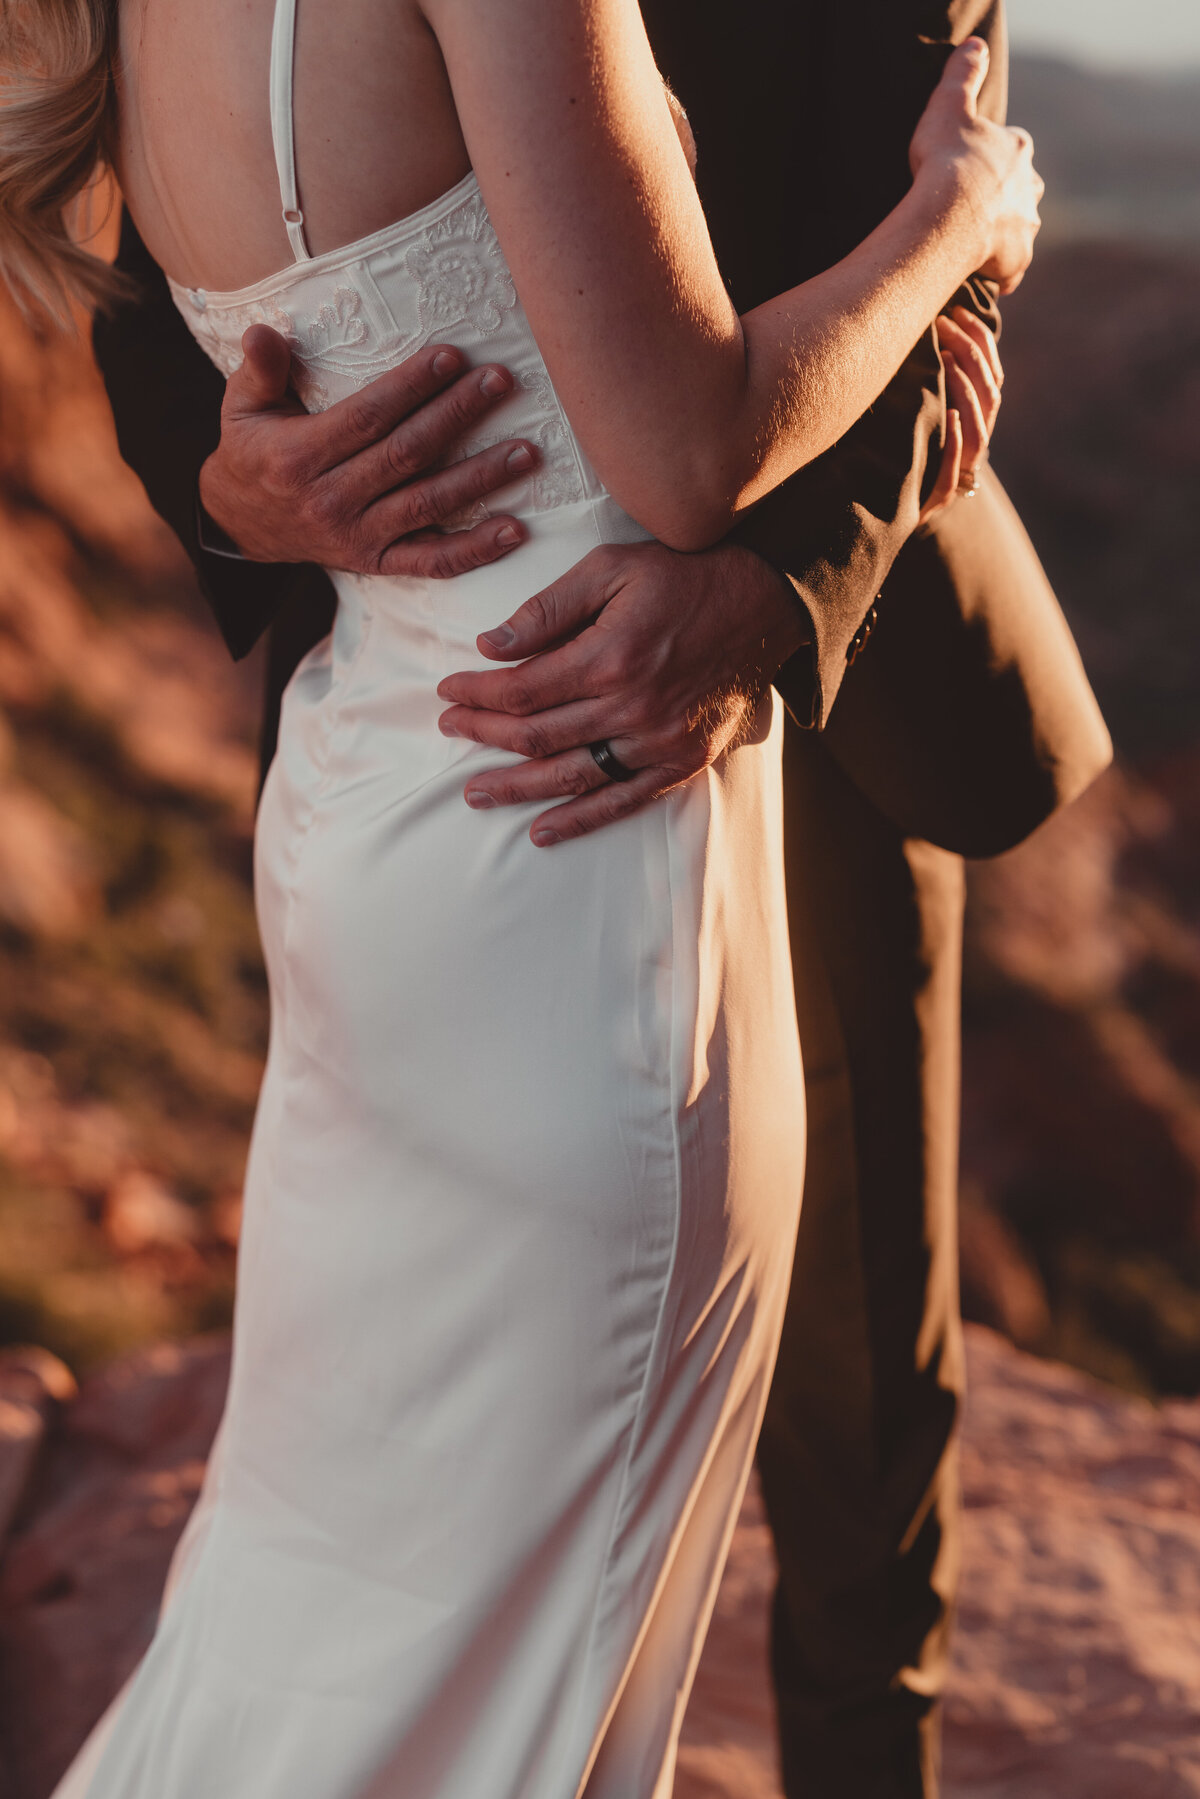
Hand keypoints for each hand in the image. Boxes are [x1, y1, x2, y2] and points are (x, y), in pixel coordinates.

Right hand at [198, 326, 540, 576]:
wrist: (240, 527)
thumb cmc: (252, 453)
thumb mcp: (241, 408)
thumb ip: (258, 370)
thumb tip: (263, 331)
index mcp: (300, 458)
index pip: (367, 417)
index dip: (411, 387)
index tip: (452, 357)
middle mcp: (332, 501)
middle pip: (406, 454)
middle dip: (456, 415)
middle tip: (500, 382)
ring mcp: (359, 537)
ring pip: (428, 504)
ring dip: (481, 478)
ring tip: (525, 451)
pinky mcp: (378, 563)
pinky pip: (432, 562)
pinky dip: (475, 550)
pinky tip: (514, 531)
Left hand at [435, 541, 808, 845]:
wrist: (762, 606)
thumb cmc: (682, 579)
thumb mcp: (612, 568)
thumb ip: (548, 607)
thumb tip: (491, 645)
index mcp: (609, 656)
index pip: (522, 688)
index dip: (478, 693)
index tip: (450, 689)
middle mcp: (631, 706)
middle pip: (537, 733)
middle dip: (484, 732)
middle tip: (449, 728)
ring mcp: (656, 741)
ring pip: (570, 775)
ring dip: (516, 786)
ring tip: (475, 790)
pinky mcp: (679, 762)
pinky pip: (621, 801)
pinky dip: (579, 820)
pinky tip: (542, 830)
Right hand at [909, 39, 1043, 293]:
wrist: (949, 215)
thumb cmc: (946, 160)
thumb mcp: (949, 105)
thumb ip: (962, 75)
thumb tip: (974, 44)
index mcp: (1017, 149)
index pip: (1014, 149)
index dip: (994, 158)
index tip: (975, 167)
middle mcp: (1029, 187)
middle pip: (1023, 190)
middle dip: (1008, 197)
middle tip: (978, 207)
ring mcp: (1026, 226)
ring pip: (1022, 229)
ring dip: (1007, 236)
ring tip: (979, 244)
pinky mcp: (1017, 260)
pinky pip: (1013, 271)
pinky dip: (1004, 274)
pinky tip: (988, 277)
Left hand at [917, 305, 1003, 525]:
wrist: (883, 512)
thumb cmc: (900, 451)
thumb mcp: (915, 409)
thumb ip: (926, 378)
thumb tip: (919, 323)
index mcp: (975, 422)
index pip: (991, 375)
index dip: (980, 341)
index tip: (958, 310)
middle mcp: (974, 445)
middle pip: (989, 396)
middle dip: (971, 355)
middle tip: (945, 325)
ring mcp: (960, 473)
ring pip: (978, 430)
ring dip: (966, 391)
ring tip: (947, 360)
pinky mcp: (938, 498)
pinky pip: (955, 471)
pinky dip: (955, 441)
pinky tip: (948, 415)